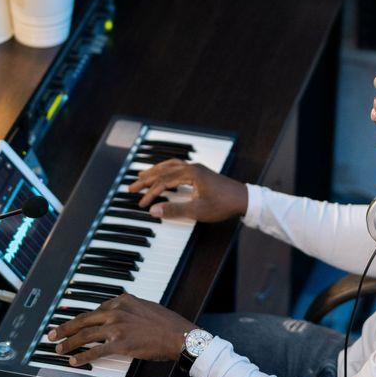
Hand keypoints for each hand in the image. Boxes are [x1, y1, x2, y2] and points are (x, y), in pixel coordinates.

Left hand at [46, 293, 195, 366]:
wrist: (180, 335)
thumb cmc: (167, 323)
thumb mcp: (146, 306)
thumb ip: (129, 308)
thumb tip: (119, 310)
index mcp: (122, 300)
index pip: (95, 309)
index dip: (80, 319)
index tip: (71, 323)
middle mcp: (116, 312)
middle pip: (84, 320)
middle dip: (65, 328)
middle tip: (52, 334)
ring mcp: (117, 328)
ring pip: (85, 335)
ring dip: (69, 343)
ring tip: (58, 349)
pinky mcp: (121, 345)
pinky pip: (96, 351)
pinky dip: (82, 357)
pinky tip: (73, 361)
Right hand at [127, 159, 246, 221]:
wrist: (244, 199)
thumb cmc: (223, 204)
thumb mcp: (197, 210)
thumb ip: (174, 210)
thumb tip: (154, 211)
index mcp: (190, 174)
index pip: (164, 182)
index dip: (150, 193)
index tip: (141, 204)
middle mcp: (192, 167)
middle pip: (163, 170)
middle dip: (146, 178)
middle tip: (131, 186)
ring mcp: (197, 169)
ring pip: (170, 166)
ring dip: (155, 171)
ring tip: (142, 176)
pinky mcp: (200, 173)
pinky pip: (178, 167)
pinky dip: (166, 170)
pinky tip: (163, 175)